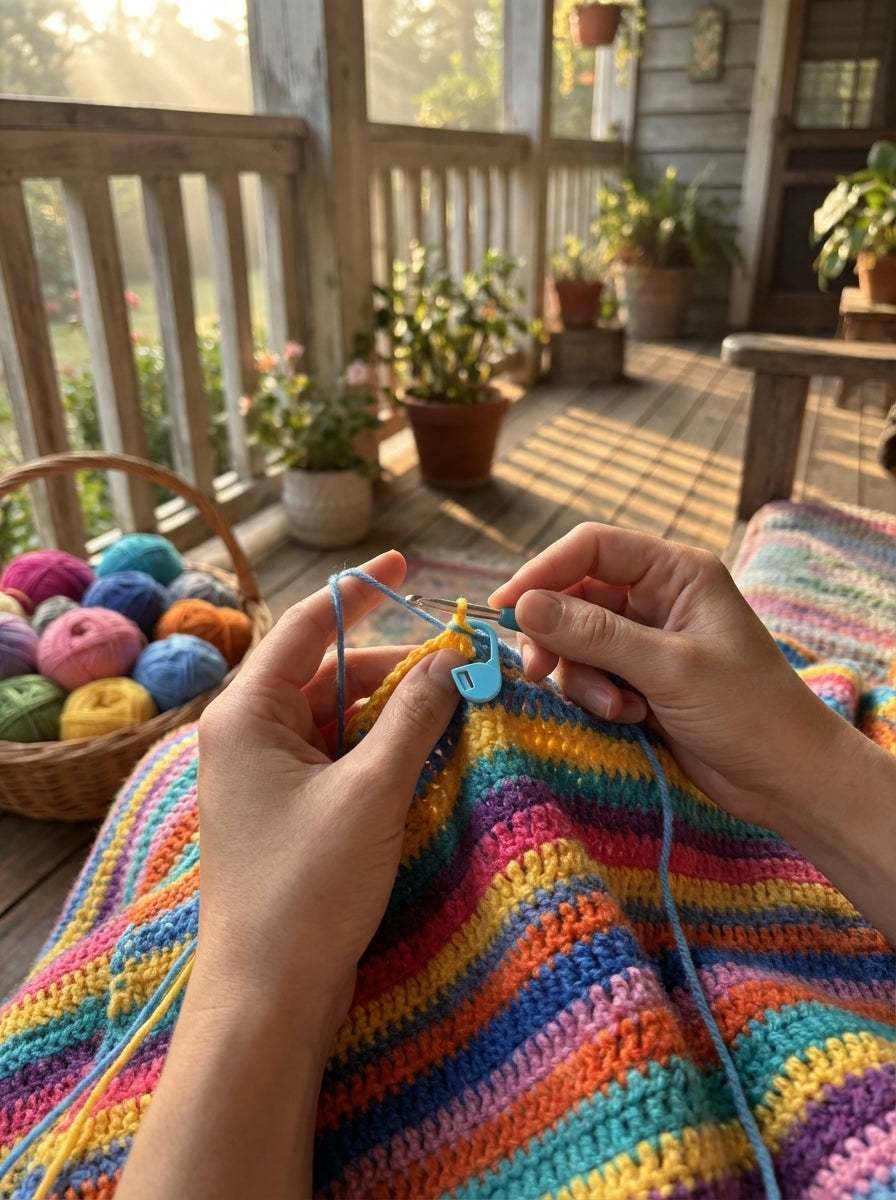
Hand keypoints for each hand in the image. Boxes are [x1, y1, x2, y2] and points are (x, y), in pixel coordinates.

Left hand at [195, 549, 462, 1015]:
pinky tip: (431, 750)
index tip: (405, 561)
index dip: (359, 589)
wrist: (269, 995)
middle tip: (465, 662)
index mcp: (247, 714)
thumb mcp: (371, 791)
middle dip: (397, 666)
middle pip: (332, 673)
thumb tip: (453, 658)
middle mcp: (250, 734)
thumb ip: (414, 716)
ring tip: (461, 704)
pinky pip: (341, 757)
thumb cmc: (307, 889)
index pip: (306, 626)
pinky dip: (384, 748)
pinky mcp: (290, 810)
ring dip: (396, 710)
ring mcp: (269, 774)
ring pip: (342, 717)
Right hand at [489, 523, 862, 831]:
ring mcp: (647, 640)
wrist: (786, 778)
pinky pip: (591, 675)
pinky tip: (631, 718)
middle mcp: (658, 597)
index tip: (505, 607)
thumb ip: (593, 634)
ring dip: (583, 677)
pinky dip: (598, 697)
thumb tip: (524, 605)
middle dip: (557, 635)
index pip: (592, 548)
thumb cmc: (747, 710)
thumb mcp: (668, 667)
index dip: (543, 571)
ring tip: (618, 708)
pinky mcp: (640, 679)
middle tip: (537, 670)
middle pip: (574, 595)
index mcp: (676, 572)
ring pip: (576, 640)